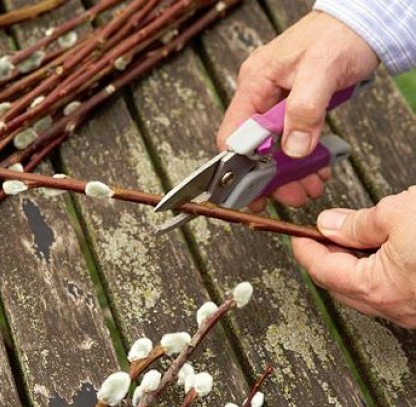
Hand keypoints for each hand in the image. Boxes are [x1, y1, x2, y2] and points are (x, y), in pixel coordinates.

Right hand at [217, 11, 378, 211]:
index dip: (239, 165)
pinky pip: (290, 139)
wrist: (361, 23)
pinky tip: (316, 168)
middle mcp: (260, 94)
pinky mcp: (293, 107)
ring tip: (308, 187)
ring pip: (273, 147)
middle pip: (253, 147)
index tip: (254, 190)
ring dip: (290, 171)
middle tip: (291, 196)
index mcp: (255, 83)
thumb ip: (305, 110)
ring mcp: (275, 101)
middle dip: (271, 176)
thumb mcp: (322, 71)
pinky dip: (303, 158)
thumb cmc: (339, 36)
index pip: (233, 134)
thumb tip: (294, 149)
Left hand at [292, 187, 415, 327]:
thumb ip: (356, 224)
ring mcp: (415, 312)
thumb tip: (329, 226)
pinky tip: (383, 251)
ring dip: (354, 266)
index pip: (322, 271)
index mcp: (377, 288)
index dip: (305, 250)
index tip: (297, 235)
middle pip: (341, 285)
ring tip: (354, 236)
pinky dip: (379, 273)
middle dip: (326, 258)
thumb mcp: (396, 215)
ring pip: (368, 292)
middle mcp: (396, 308)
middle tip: (322, 233)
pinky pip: (393, 293)